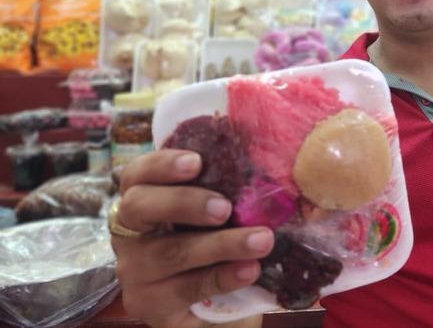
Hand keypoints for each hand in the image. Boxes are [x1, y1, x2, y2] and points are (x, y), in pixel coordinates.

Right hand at [112, 150, 272, 327]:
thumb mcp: (214, 210)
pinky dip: (223, 276)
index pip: (137, 173)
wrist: (212, 304)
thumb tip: (269, 166)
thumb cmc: (212, 239)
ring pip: (172, 252)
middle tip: (224, 207)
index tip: (197, 162)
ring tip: (262, 240)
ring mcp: (135, 271)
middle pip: (139, 206)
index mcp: (143, 199)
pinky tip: (250, 269)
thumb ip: (226, 186)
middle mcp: (130, 233)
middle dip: (184, 202)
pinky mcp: (151, 304)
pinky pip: (187, 288)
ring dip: (222, 244)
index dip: (162, 164)